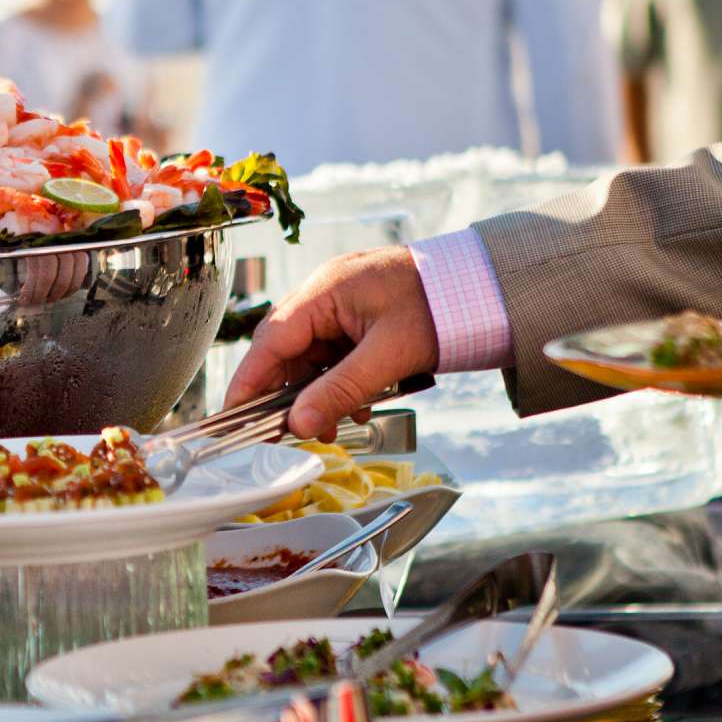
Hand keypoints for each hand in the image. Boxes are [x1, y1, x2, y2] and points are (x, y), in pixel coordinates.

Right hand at [226, 246, 439, 439]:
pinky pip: (337, 354)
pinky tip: (361, 405)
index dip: (249, 381)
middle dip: (289, 394)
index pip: (271, 340)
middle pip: (288, 350)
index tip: (233, 416)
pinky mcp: (361, 317)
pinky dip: (342, 382)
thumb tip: (299, 425)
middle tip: (286, 433)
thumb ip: (341, 391)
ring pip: (313, 356)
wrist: (489, 289)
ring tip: (334, 425)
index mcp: (324, 291)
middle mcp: (326, 293)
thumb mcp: (389, 356)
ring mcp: (344, 304)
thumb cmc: (442, 307)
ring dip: (320, 392)